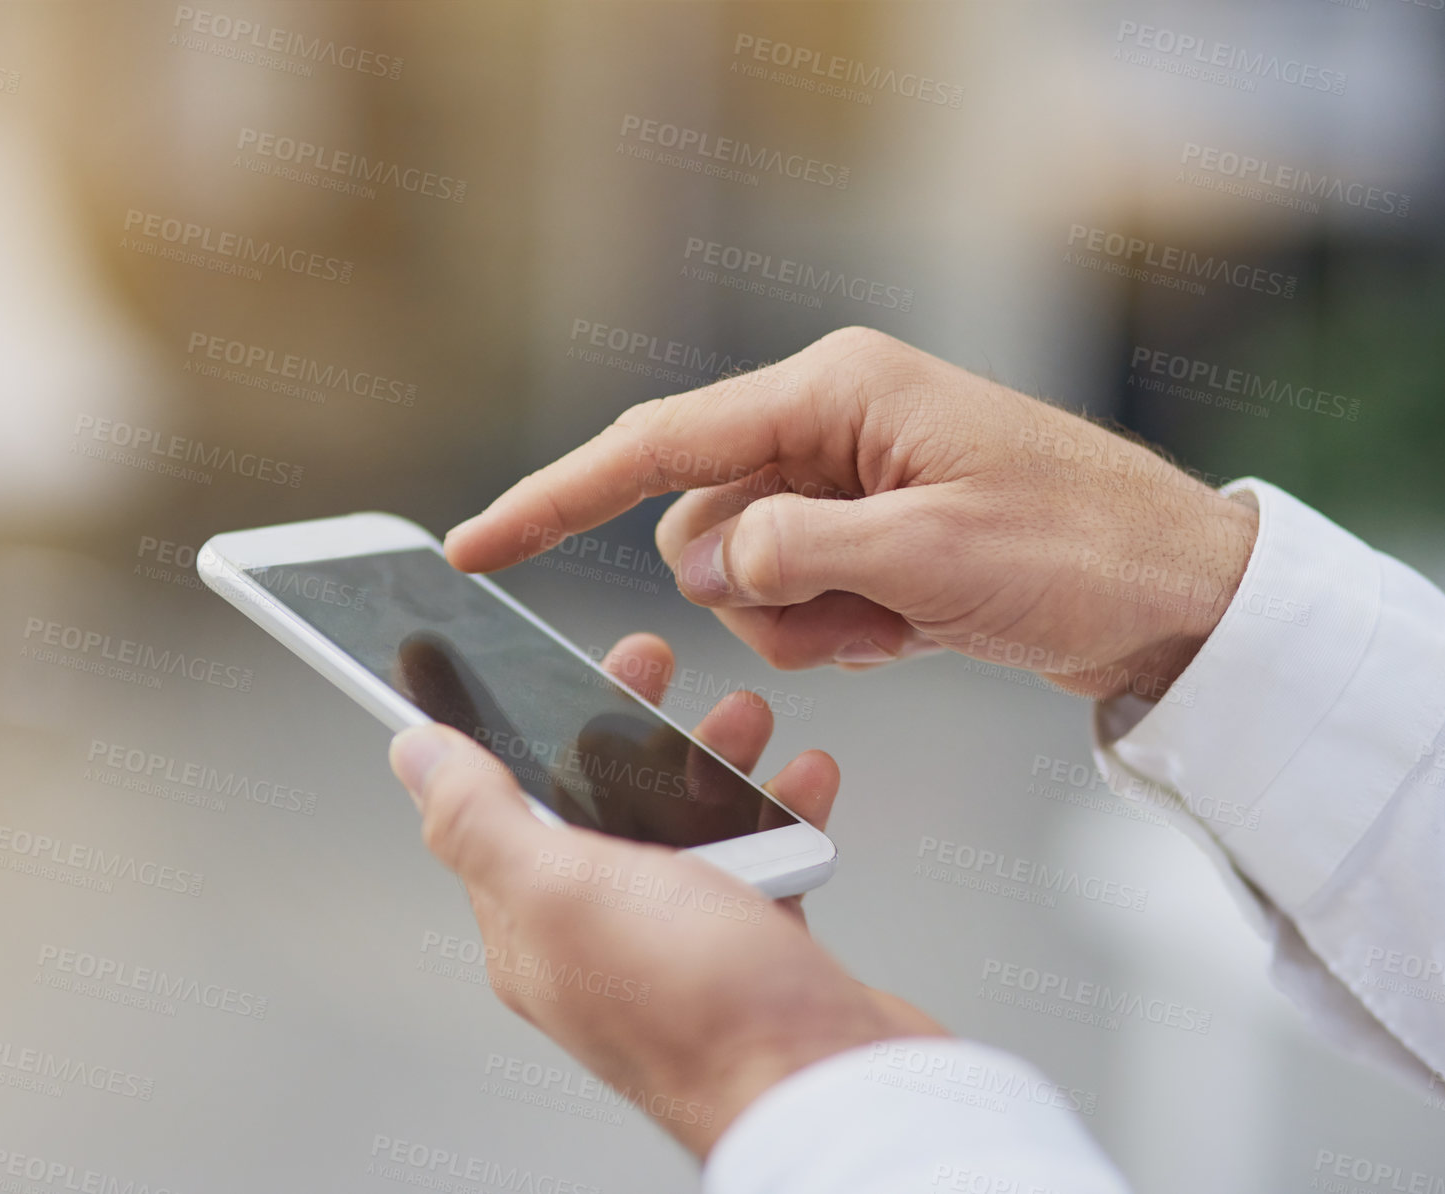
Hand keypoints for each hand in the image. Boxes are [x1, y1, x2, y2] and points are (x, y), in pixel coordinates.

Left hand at [388, 632, 942, 1157]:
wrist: (832, 1090)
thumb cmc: (702, 1009)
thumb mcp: (565, 890)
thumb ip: (481, 820)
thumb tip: (412, 754)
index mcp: (534, 925)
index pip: (502, 805)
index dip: (518, 723)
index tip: (540, 659)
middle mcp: (600, 936)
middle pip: (597, 801)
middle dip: (627, 722)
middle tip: (653, 665)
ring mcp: (679, 944)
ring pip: (683, 822)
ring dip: (711, 757)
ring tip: (745, 717)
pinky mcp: (753, 951)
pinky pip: (759, 858)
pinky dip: (779, 810)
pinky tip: (799, 781)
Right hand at [441, 327, 1258, 699]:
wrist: (1178, 594)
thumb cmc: (1083, 548)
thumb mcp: (931, 555)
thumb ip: (795, 552)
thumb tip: (707, 564)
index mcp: (832, 393)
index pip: (656, 445)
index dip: (554, 500)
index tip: (474, 545)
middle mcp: (827, 427)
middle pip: (701, 524)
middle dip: (756, 592)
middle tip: (857, 607)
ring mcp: (846, 487)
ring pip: (745, 575)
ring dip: (809, 623)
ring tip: (905, 618)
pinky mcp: (866, 539)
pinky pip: (796, 600)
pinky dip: (840, 632)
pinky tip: (915, 626)